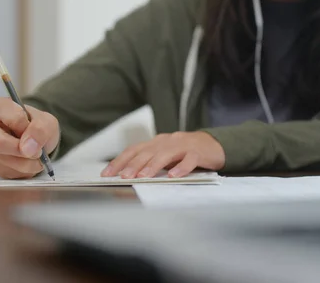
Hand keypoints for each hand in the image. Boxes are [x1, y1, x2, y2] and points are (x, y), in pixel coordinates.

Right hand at [0, 97, 59, 178]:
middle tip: (37, 153)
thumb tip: (28, 148)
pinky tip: (26, 162)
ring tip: (35, 157)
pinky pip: (5, 172)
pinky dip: (22, 172)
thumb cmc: (37, 126)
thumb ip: (40, 129)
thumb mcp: (47, 122)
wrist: (35, 140)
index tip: (37, 134)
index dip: (29, 130)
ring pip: (3, 161)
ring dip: (26, 164)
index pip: (14, 119)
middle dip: (22, 152)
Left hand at [101, 132, 224, 178]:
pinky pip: (189, 159)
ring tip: (143, 177)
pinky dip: (181, 168)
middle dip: (133, 165)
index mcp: (156, 143)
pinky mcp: (198, 152)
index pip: (133, 150)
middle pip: (147, 152)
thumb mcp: (165, 157)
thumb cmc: (184, 153)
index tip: (106, 174)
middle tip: (123, 176)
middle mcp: (166, 141)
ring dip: (153, 166)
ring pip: (165, 154)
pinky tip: (173, 176)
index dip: (119, 161)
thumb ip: (149, 163)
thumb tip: (127, 177)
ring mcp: (183, 145)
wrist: (213, 145)